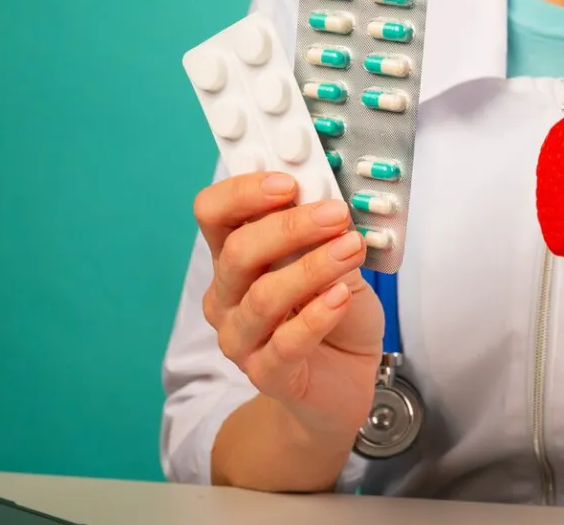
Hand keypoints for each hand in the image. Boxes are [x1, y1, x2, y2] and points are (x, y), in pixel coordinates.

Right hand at [195, 172, 383, 440]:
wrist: (345, 381)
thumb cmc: (334, 313)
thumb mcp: (335, 261)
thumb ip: (325, 233)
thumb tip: (329, 198)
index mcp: (234, 258)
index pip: (212, 213)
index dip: (243, 193)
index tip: (288, 182)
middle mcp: (227, 297)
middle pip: (238, 252)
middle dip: (289, 227)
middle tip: (335, 213)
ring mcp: (241, 339)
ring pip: (263, 297)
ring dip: (311, 268)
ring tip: (351, 248)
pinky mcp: (267, 375)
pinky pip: (285, 344)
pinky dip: (316, 316)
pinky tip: (340, 297)